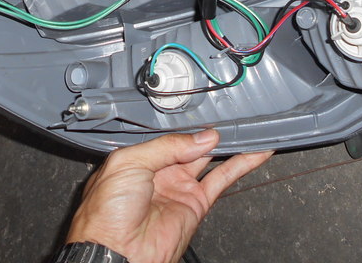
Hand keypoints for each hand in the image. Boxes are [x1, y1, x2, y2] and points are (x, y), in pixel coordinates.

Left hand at [65, 129, 272, 262]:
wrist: (117, 250)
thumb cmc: (107, 212)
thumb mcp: (129, 162)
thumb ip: (166, 146)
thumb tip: (201, 138)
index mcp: (138, 158)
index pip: (168, 134)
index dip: (187, 124)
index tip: (206, 112)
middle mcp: (159, 172)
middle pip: (190, 144)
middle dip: (209, 131)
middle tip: (230, 116)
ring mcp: (179, 188)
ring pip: (210, 159)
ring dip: (229, 145)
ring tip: (248, 129)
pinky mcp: (196, 204)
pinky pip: (222, 180)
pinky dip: (240, 166)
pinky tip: (254, 153)